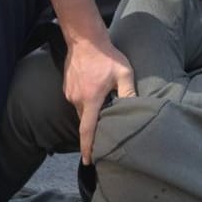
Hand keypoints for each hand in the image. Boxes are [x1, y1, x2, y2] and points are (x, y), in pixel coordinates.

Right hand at [64, 36, 134, 162]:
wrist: (85, 40)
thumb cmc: (107, 56)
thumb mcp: (124, 74)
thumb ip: (128, 93)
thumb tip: (134, 110)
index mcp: (91, 99)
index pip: (87, 130)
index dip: (88, 147)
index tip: (88, 161)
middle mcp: (77, 99)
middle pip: (85, 122)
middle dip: (93, 130)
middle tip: (105, 133)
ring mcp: (70, 93)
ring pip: (81, 111)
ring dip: (91, 113)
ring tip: (103, 107)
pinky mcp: (67, 88)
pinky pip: (77, 101)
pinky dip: (86, 103)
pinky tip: (95, 93)